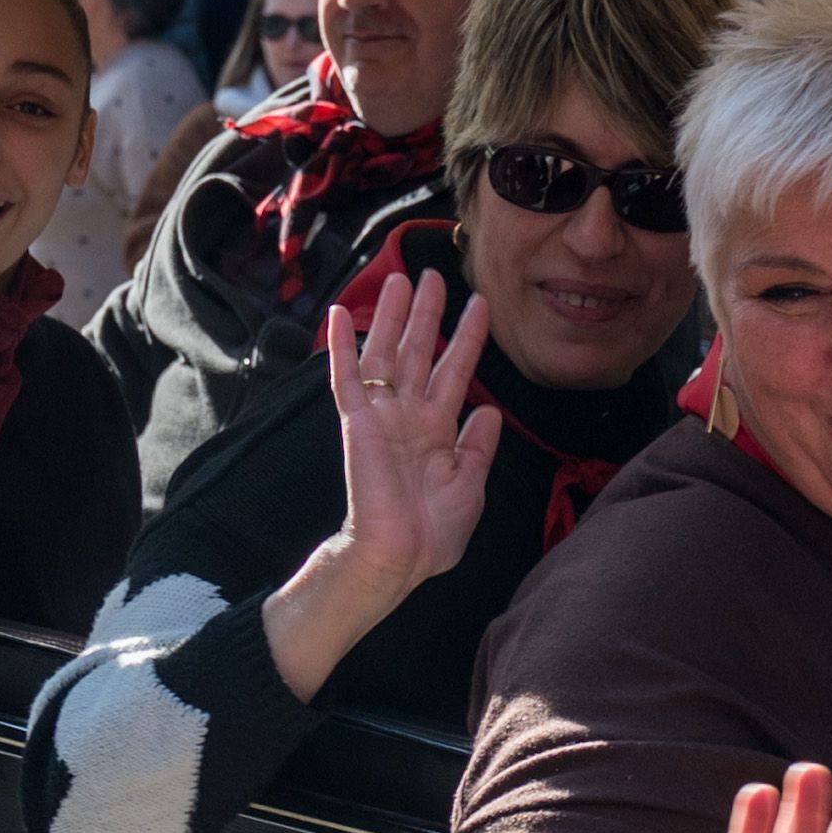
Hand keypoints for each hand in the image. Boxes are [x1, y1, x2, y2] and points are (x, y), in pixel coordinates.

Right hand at [261, 269, 499, 701]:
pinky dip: (343, 346)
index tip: (480, 304)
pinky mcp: (357, 422)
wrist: (398, 558)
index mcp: (438, 431)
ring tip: (399, 277)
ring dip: (392, 316)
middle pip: (419, 352)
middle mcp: (409, 416)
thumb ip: (478, 447)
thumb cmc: (432, 535)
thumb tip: (489, 410)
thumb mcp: (470, 487)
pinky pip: (347, 378)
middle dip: (427, 313)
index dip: (467, 338)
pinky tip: (342, 313)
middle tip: (433, 274)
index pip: (455, 372)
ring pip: (386, 354)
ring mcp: (382, 416)